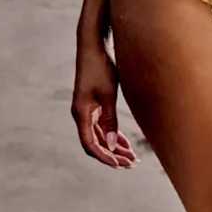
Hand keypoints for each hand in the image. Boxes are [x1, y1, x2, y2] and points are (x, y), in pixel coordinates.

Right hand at [71, 42, 138, 169]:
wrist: (93, 46)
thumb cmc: (101, 68)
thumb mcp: (108, 94)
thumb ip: (111, 120)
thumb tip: (113, 145)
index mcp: (81, 114)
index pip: (90, 144)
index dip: (104, 157)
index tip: (119, 165)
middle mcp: (81, 114)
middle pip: (96, 143)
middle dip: (112, 155)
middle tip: (130, 164)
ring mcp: (86, 110)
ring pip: (100, 135)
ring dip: (114, 146)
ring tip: (131, 157)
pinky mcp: (93, 104)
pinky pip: (102, 126)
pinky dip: (113, 134)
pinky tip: (125, 142)